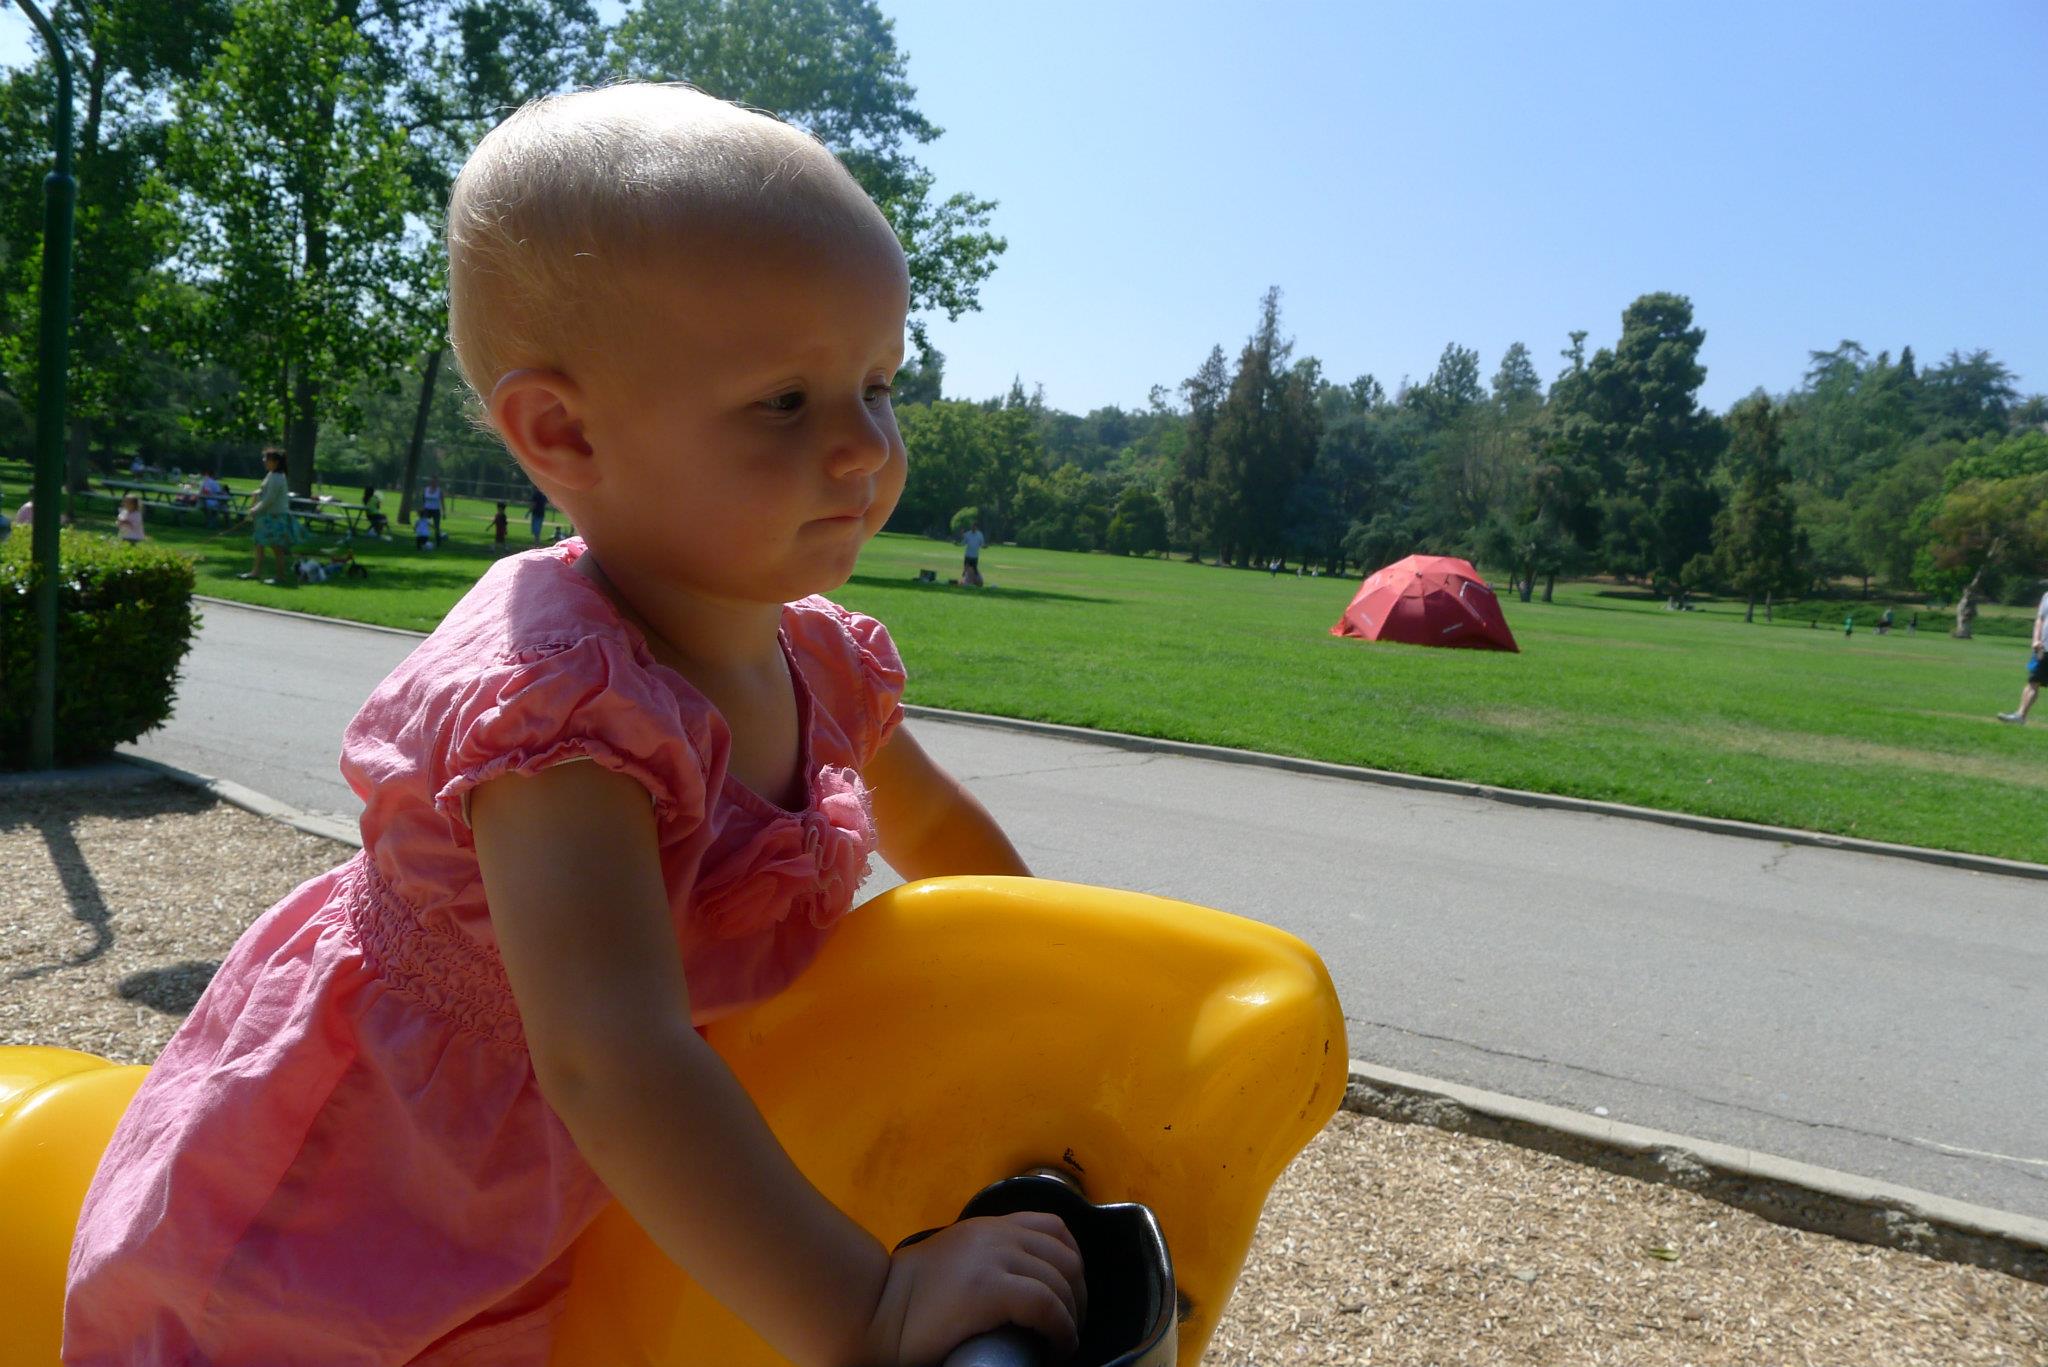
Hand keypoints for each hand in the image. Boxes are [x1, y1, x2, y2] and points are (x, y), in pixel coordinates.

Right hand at [862, 1212, 1085, 1365]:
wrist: (873, 1311)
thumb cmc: (906, 1298)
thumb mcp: (954, 1261)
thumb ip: (983, 1260)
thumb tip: (1015, 1285)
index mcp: (987, 1228)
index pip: (1053, 1229)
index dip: (1073, 1264)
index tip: (1069, 1296)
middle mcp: (995, 1235)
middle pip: (1065, 1256)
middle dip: (1079, 1294)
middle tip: (1071, 1325)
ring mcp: (992, 1259)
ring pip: (1060, 1280)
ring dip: (1073, 1315)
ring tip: (1064, 1340)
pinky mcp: (988, 1289)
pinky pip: (1046, 1304)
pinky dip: (1062, 1328)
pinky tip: (1058, 1345)